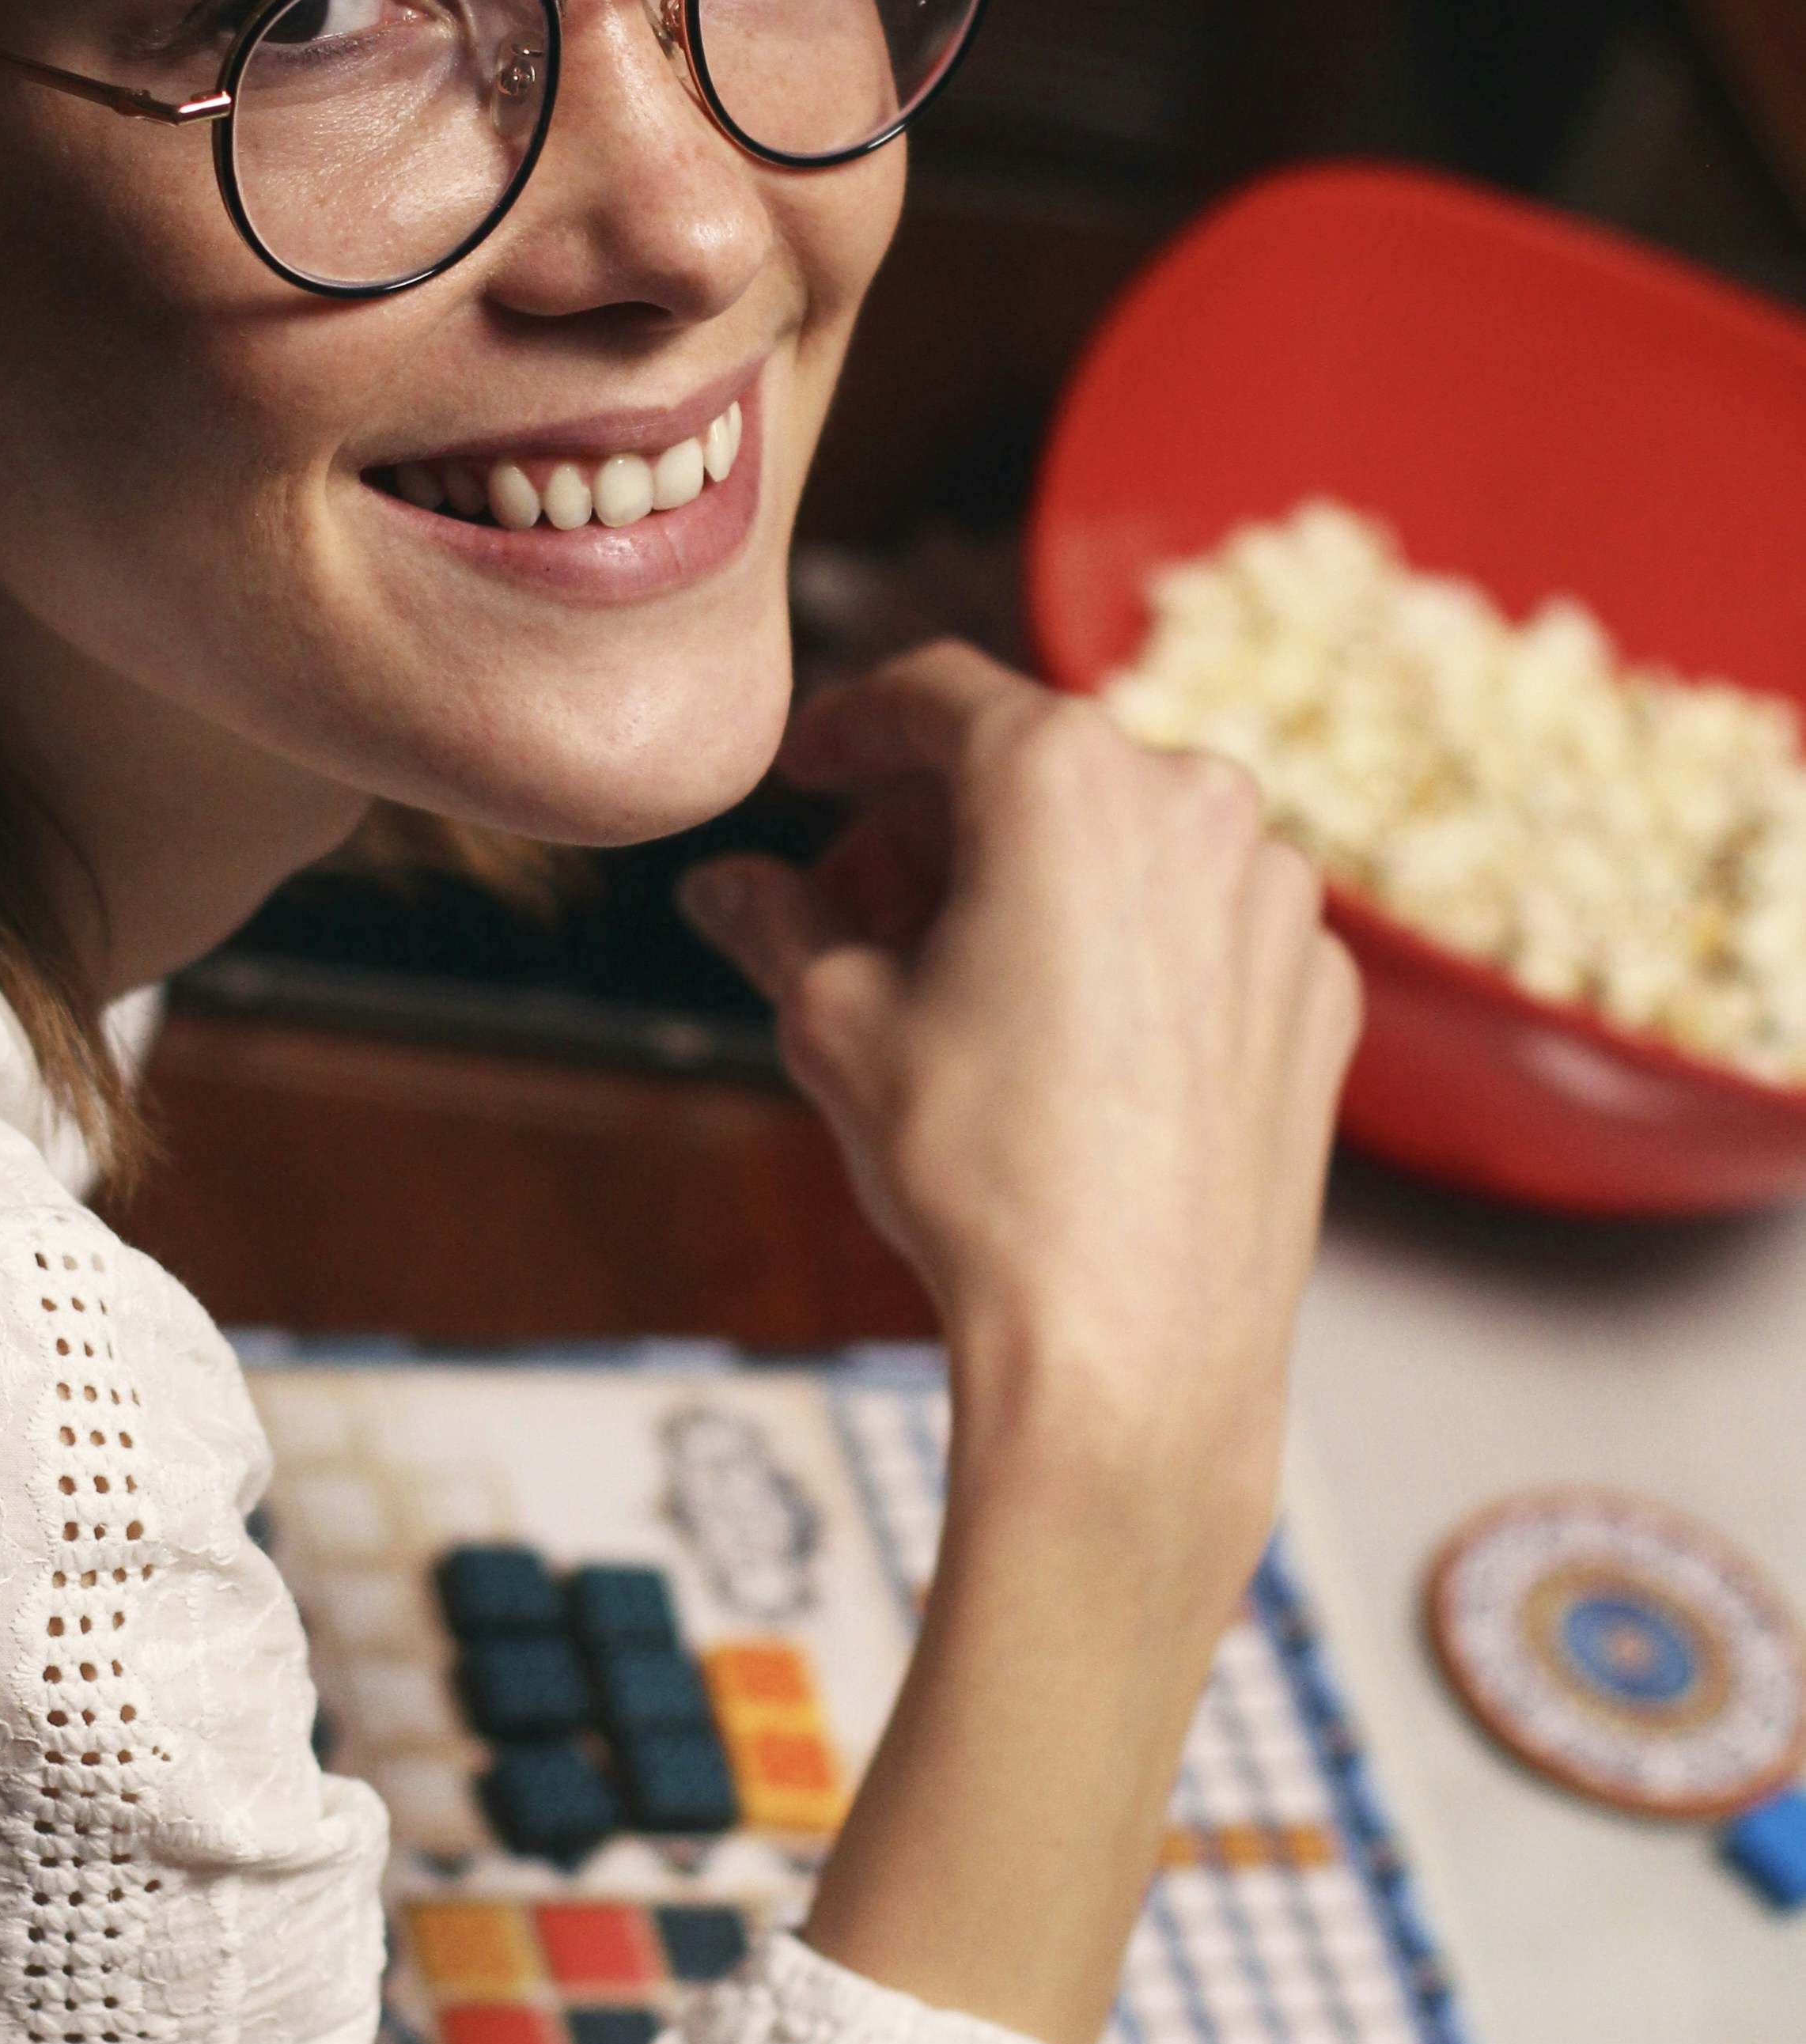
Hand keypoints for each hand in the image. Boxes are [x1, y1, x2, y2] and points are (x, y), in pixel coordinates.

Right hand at [683, 641, 1357, 1542]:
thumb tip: (723, 886)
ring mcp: (1278, 897)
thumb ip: (779, 920)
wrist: (1133, 1349)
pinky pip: (1202, 925)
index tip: (811, 771)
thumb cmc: (981, 1175)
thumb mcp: (834, 1024)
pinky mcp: (1320, 986)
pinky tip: (1064, 1045)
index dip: (851, 726)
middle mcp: (1196, 801)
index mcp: (1065, 776)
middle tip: (856, 912)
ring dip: (1034, 883)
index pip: (933, 695)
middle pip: (1034, 767)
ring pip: (1127, 842)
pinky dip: (1126, 950)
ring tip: (958, 989)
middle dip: (933, 827)